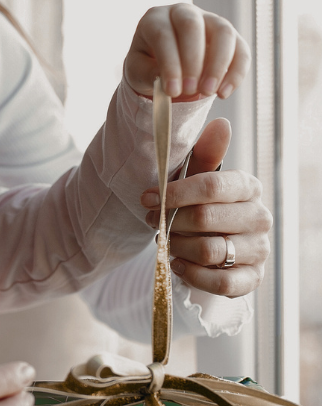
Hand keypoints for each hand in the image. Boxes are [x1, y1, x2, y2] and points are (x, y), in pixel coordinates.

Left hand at [124, 4, 250, 99]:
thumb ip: (148, 74)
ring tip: (208, 92)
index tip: (172, 91)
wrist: (163, 62)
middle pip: (192, 27)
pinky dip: (236, 72)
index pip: (163, 35)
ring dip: (218, 65)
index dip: (169, 64)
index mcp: (155, 19)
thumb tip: (166, 82)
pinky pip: (240, 49)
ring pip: (223, 33)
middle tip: (190, 90)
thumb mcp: (138, 71)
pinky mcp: (229, 35)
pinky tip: (223, 93)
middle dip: (193, 61)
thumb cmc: (147, 64)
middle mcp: (183, 12)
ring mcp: (209, 19)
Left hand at [141, 119, 270, 297]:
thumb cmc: (201, 208)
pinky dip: (192, 274)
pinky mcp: (251, 278)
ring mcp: (259, 249)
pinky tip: (178, 264)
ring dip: (178, 248)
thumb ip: (205, 156)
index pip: (210, 186)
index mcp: (247, 187)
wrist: (209, 249)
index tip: (146, 198)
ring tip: (167, 243)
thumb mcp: (197, 181)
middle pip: (205, 219)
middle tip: (154, 223)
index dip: (173, 194)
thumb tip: (221, 123)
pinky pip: (219, 282)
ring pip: (209, 251)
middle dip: (170, 222)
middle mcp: (260, 217)